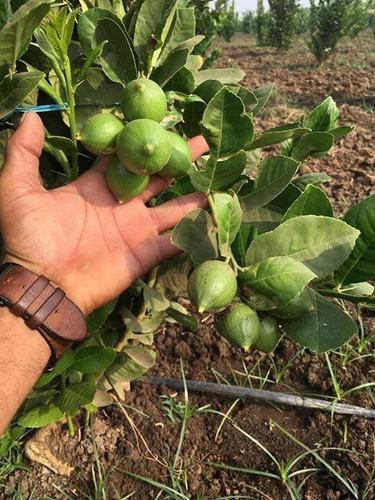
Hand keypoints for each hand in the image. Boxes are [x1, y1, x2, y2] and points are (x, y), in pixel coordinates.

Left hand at [0, 113, 207, 315]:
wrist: (43, 285)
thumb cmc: (29, 238)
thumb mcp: (17, 188)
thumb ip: (24, 151)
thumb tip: (31, 114)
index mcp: (96, 187)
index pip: (125, 157)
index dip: (142, 140)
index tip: (162, 121)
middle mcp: (121, 205)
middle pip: (157, 178)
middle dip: (178, 160)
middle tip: (203, 143)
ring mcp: (136, 230)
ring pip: (173, 208)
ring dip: (194, 195)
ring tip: (218, 176)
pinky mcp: (145, 253)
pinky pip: (175, 241)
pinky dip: (195, 232)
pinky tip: (217, 216)